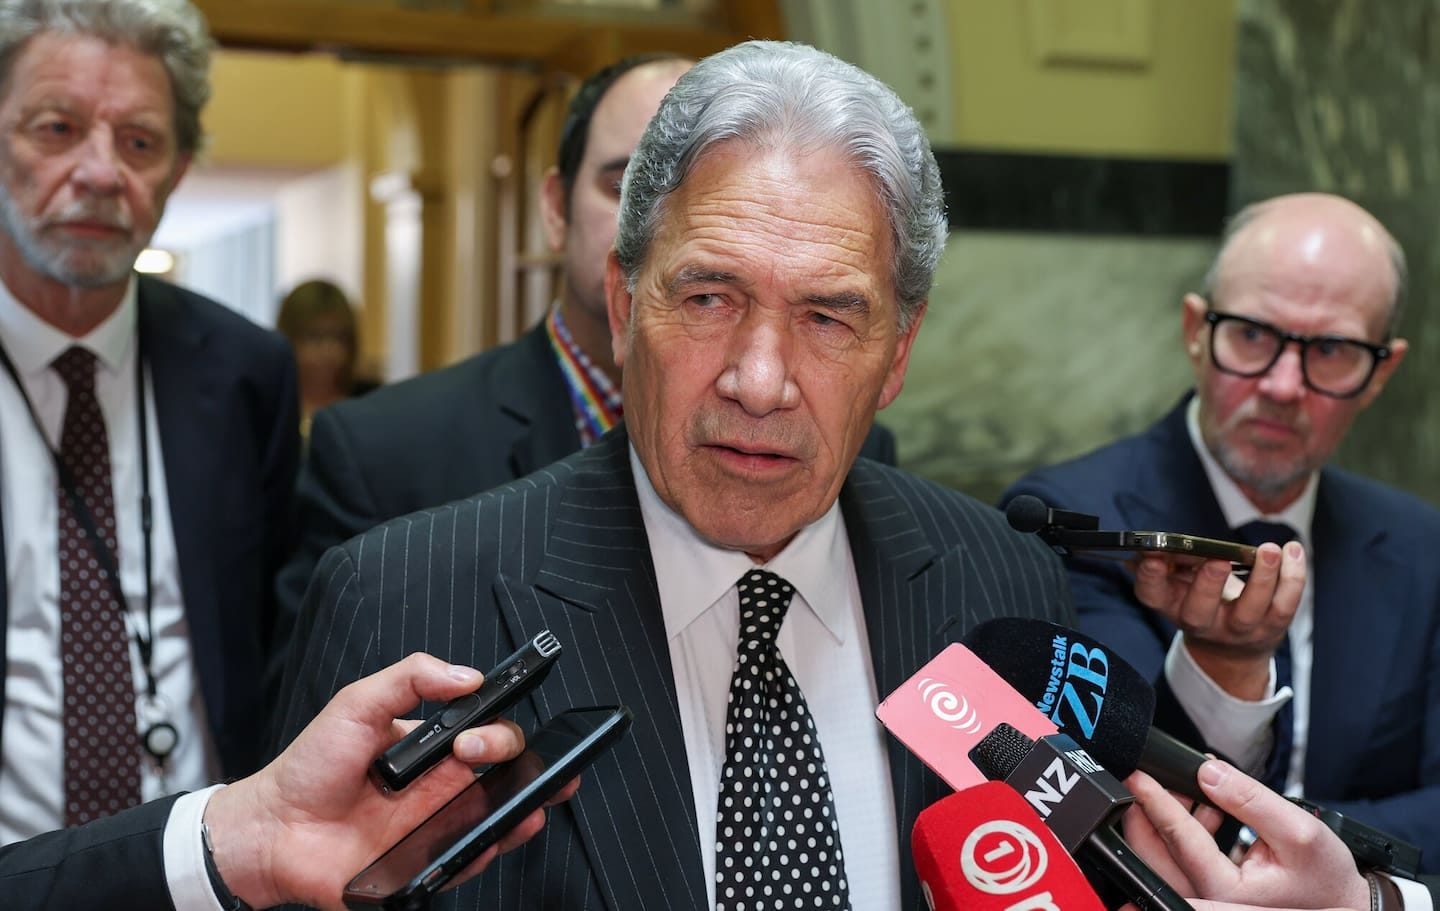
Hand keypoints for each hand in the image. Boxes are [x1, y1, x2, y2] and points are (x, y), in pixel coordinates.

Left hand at [204, 652, 578, 908]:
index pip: (486, 731)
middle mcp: (441, 785)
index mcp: (432, 746)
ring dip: (523, 809)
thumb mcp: (356, 704)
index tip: (472, 735)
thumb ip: (409, 679)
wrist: (273, 829)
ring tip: (531, 805)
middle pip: (505, 772)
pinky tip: (488, 839)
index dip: (495, 730)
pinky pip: (465, 862)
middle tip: (478, 756)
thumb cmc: (309, 768)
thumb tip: (466, 675)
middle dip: (520, 761)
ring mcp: (434, 826)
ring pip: (497, 818)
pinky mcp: (423, 863)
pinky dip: (483, 853)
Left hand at [1121, 759, 1368, 910]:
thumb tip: (1208, 772)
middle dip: (1151, 809)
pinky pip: (1182, 859)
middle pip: (1155, 851)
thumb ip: (1250, 800)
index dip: (1153, 800)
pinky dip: (1188, 830)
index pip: (1177, 837)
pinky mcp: (1210, 893)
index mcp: (1225, 891)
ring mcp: (1207, 899)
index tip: (1136, 775)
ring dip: (1171, 816)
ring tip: (1194, 788)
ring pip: (1165, 854)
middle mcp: (1208, 899)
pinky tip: (1209, 808)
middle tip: (1159, 777)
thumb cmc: (1327, 880)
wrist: (1344, 907)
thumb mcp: (1298, 831)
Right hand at [1132, 542, 1305, 697]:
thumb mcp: (1180, 585)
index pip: (1152, 595)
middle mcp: (1201, 624)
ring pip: (1250, 610)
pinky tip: (1293, 551)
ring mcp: (1238, 630)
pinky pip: (1285, 605)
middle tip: (1217, 559)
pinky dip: (1293, 577)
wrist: (1231, 650)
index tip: (1153, 557)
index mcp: (1171, 606)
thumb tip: (1152, 545)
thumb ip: (1170, 564)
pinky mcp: (1271, 628)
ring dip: (1262, 578)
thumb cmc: (1202, 602)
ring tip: (1269, 550)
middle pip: (1199, 611)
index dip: (1150, 578)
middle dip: (1208, 585)